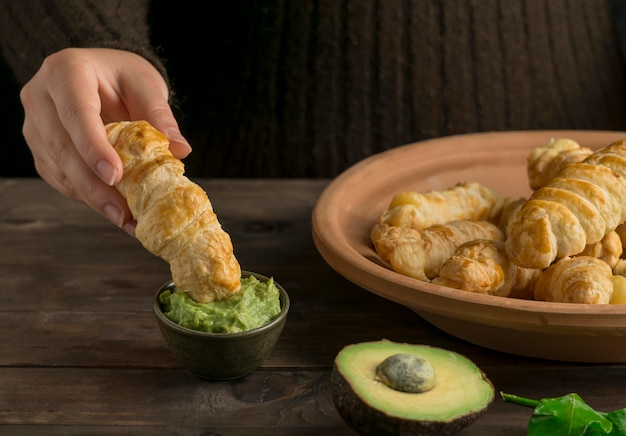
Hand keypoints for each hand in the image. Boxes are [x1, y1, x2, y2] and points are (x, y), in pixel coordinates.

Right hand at [19, 48, 190, 234]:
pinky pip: (59, 178)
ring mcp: (34, 125)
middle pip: (62, 147)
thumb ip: (160, 116)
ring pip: (58, 169)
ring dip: (91, 198)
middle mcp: (40, 98)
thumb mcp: (146, 85)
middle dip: (93, 186)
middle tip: (123, 213)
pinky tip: (113, 210)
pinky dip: (86, 197)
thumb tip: (181, 150)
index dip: (93, 147)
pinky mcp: (40, 149)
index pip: (76, 113)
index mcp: (65, 71)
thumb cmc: (123, 77)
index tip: (114, 176)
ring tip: (126, 218)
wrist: (100, 75)